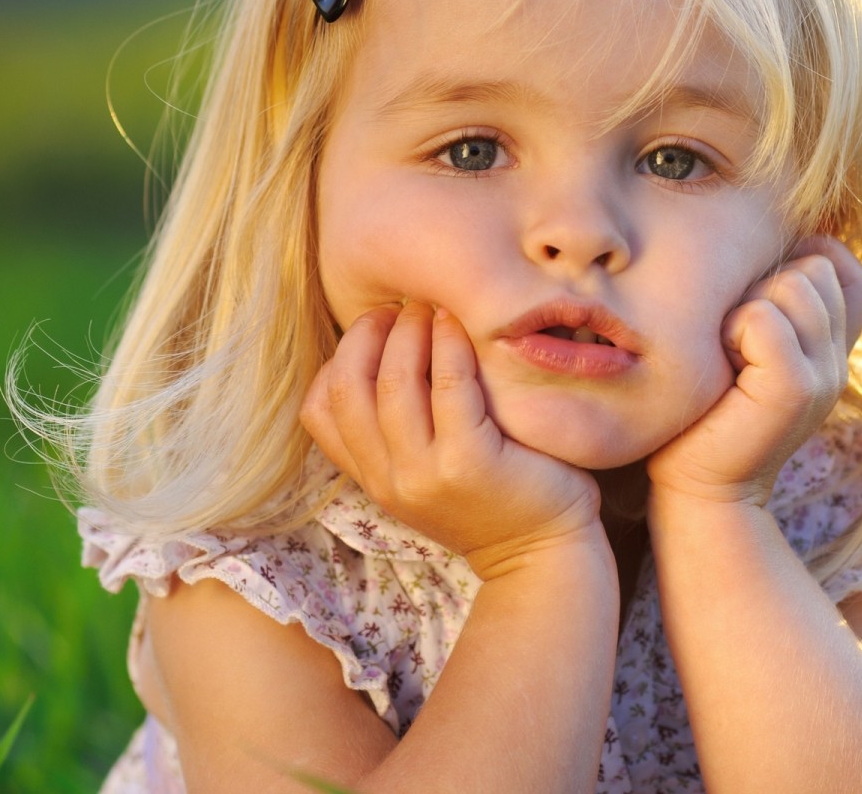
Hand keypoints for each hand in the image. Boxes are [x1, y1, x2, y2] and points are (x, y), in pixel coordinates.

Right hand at [300, 301, 604, 579]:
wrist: (543, 555)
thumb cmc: (493, 500)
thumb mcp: (425, 474)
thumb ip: (397, 433)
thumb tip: (381, 351)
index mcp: (373, 479)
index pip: (318, 411)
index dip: (338, 358)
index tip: (373, 331)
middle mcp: (389, 480)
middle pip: (349, 387)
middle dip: (368, 334)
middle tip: (401, 307)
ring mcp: (426, 474)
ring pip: (395, 381)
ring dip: (409, 331)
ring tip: (431, 309)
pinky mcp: (470, 462)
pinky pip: (449, 386)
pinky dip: (450, 346)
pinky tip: (460, 327)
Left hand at [646, 235, 861, 508]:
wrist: (697, 483)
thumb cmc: (705, 405)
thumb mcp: (743, 340)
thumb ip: (768, 297)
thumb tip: (767, 233)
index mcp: (831, 343)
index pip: (840, 263)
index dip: (794, 263)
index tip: (750, 309)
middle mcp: (839, 357)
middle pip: (814, 264)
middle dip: (761, 285)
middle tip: (731, 341)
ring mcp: (826, 374)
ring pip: (793, 284)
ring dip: (745, 307)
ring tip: (728, 353)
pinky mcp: (798, 391)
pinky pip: (765, 319)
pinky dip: (734, 331)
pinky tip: (723, 365)